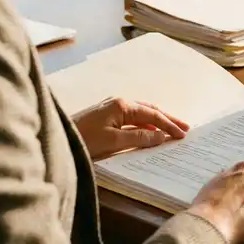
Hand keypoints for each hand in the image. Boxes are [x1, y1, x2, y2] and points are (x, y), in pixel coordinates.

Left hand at [73, 97, 188, 159]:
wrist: (58, 139)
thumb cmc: (84, 140)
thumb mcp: (114, 142)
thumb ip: (139, 138)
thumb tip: (161, 136)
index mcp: (122, 105)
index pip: (152, 115)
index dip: (169, 125)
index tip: (182, 135)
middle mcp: (118, 102)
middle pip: (149, 110)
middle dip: (167, 119)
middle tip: (185, 128)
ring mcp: (111, 107)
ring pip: (141, 113)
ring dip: (157, 121)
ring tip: (172, 129)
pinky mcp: (105, 116)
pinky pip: (132, 118)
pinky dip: (144, 124)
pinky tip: (149, 131)